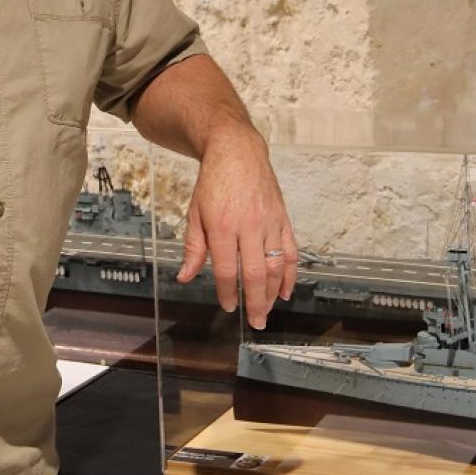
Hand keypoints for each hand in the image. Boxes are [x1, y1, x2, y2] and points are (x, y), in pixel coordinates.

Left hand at [176, 128, 297, 328]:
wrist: (237, 152)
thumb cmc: (212, 183)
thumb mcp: (194, 213)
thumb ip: (192, 248)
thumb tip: (184, 277)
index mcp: (222, 227)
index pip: (227, 270)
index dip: (228, 293)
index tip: (228, 306)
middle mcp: (248, 227)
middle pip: (255, 273)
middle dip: (256, 302)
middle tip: (256, 322)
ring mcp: (269, 223)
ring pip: (276, 265)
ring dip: (273, 292)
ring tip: (268, 310)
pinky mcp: (282, 218)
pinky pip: (291, 251)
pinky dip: (291, 273)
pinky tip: (286, 290)